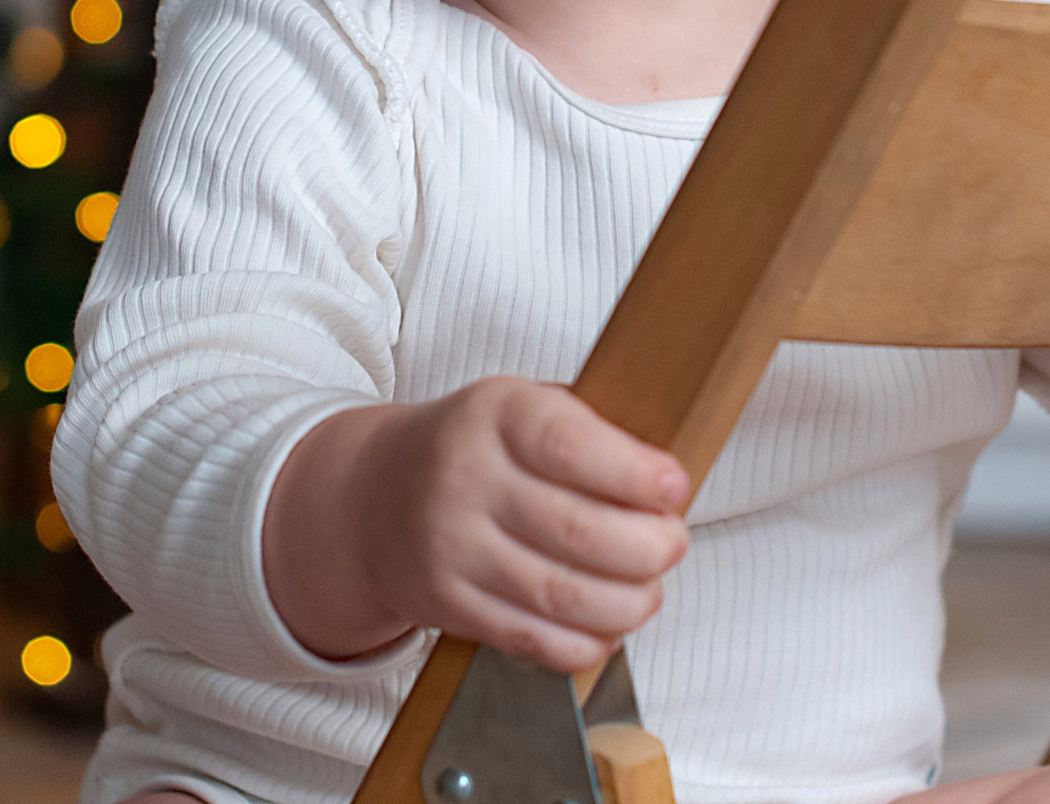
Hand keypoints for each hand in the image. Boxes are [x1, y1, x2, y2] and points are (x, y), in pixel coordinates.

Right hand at [262, 377, 689, 670]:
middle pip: (576, 530)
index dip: (635, 474)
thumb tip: (668, 483)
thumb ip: (590, 432)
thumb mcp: (522, 407)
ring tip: (649, 589)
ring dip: (627, 602)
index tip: (675, 488)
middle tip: (672, 544)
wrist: (374, 494)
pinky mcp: (446, 605)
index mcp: (494, 414)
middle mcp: (463, 479)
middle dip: (648, 548)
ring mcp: (450, 548)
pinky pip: (530, 638)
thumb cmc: (477, 447)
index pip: (570, 445)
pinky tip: (608, 625)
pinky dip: (584, 642)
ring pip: (559, 594)